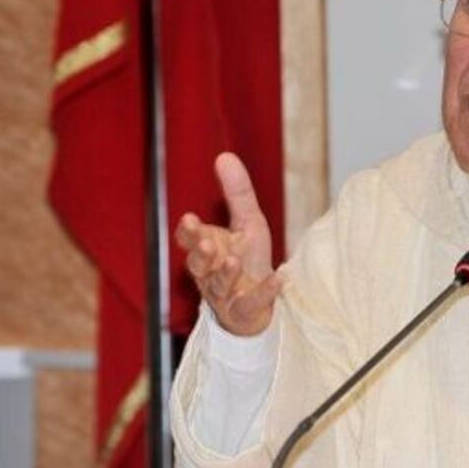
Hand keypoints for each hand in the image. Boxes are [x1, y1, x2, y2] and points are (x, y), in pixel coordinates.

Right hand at [175, 153, 277, 335]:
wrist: (256, 304)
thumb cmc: (247, 258)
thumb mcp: (247, 221)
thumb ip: (237, 193)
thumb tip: (224, 155)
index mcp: (206, 250)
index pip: (188, 240)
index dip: (188, 232)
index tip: (190, 219)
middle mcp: (210, 273)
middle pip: (198, 265)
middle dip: (202, 253)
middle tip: (208, 242)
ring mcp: (225, 295)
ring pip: (219, 285)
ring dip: (226, 273)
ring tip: (233, 261)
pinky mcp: (244, 311)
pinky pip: (252, 303)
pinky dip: (266, 292)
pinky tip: (280, 279)